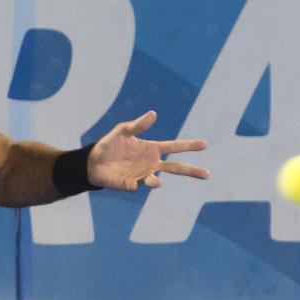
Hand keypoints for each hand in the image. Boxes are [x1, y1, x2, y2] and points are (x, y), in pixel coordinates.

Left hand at [87, 110, 208, 190]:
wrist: (93, 162)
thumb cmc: (110, 145)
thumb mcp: (122, 131)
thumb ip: (137, 124)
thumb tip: (153, 114)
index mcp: (152, 149)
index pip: (174, 147)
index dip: (189, 145)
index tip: (205, 144)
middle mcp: (151, 164)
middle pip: (175, 168)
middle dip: (191, 171)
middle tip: (207, 174)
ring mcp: (141, 175)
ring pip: (154, 181)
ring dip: (154, 182)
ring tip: (155, 183)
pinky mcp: (129, 184)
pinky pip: (134, 186)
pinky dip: (133, 185)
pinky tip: (130, 183)